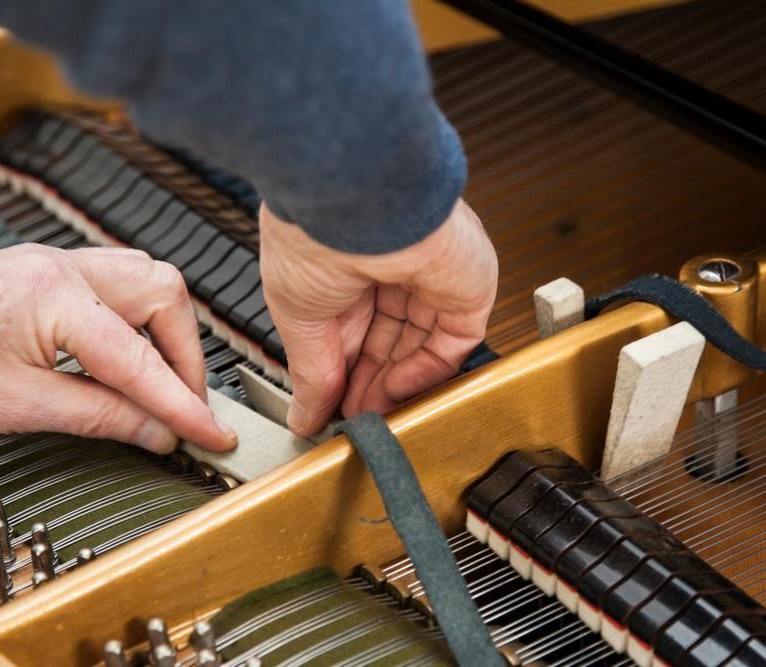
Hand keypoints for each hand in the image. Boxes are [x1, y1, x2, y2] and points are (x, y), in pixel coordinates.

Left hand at [0, 244, 236, 453]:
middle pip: (163, 291)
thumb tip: (156, 431)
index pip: (144, 358)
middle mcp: (60, 265)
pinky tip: (121, 363)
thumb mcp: (15, 407)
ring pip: (141, 281)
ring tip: (161, 385)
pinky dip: (130, 326)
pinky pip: (108, 288)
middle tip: (186, 407)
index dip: (185, 405)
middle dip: (186, 353)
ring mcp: (48, 263)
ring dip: (162, 333)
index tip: (214, 435)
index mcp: (57, 295)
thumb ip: (101, 416)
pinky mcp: (36, 274)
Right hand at [260, 199, 496, 435]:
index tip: (332, 409)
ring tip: (372, 413)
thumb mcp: (298, 316)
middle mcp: (391, 265)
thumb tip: (303, 416)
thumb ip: (310, 372)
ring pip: (424, 343)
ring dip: (397, 385)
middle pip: (390, 340)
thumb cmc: (311, 234)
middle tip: (354, 418)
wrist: (352, 200)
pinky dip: (426, 371)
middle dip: (370, 384)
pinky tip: (394, 388)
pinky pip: (454, 340)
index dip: (344, 374)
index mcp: (346, 262)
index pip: (352, 330)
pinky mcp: (467, 284)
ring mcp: (432, 274)